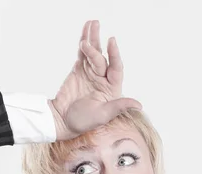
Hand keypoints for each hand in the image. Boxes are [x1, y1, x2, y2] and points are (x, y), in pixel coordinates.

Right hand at [49, 20, 141, 140]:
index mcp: (111, 89)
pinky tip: (86, 30)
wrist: (62, 120)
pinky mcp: (79, 70)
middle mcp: (103, 79)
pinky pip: (82, 54)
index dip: (115, 55)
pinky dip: (84, 42)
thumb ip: (119, 106)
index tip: (111, 42)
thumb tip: (139, 105)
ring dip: (93, 38)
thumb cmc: (84, 121)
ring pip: (93, 52)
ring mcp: (91, 73)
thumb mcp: (103, 115)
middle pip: (102, 58)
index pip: (116, 68)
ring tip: (92, 23)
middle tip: (92, 34)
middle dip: (97, 45)